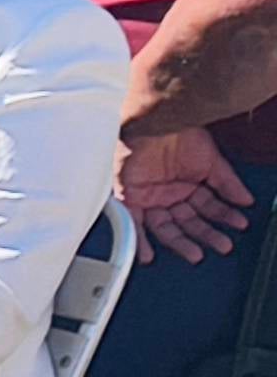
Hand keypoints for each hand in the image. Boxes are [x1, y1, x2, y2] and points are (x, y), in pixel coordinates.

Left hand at [121, 127, 255, 263]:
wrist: (157, 121)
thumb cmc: (180, 133)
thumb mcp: (212, 160)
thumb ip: (227, 183)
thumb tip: (246, 201)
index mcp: (189, 184)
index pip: (208, 207)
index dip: (224, 217)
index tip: (239, 225)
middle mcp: (170, 193)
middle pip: (189, 221)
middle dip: (206, 234)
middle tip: (222, 245)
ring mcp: (150, 196)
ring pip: (165, 227)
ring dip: (180, 242)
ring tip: (196, 254)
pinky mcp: (130, 196)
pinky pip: (133, 222)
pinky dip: (140, 240)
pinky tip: (149, 255)